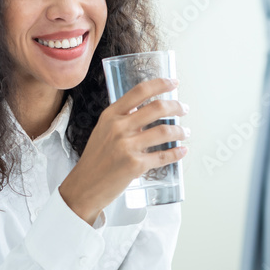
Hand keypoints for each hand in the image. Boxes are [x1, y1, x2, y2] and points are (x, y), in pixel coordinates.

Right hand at [59, 77, 188, 224]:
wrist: (84, 186)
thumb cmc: (95, 160)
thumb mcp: (103, 131)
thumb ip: (122, 119)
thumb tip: (147, 109)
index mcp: (110, 115)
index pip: (139, 91)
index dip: (161, 84)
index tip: (174, 82)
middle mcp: (118, 128)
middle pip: (157, 108)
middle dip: (176, 106)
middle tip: (184, 108)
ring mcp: (127, 146)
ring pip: (164, 131)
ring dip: (180, 131)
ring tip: (185, 132)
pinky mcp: (135, 165)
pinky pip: (163, 156)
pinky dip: (176, 153)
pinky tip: (181, 150)